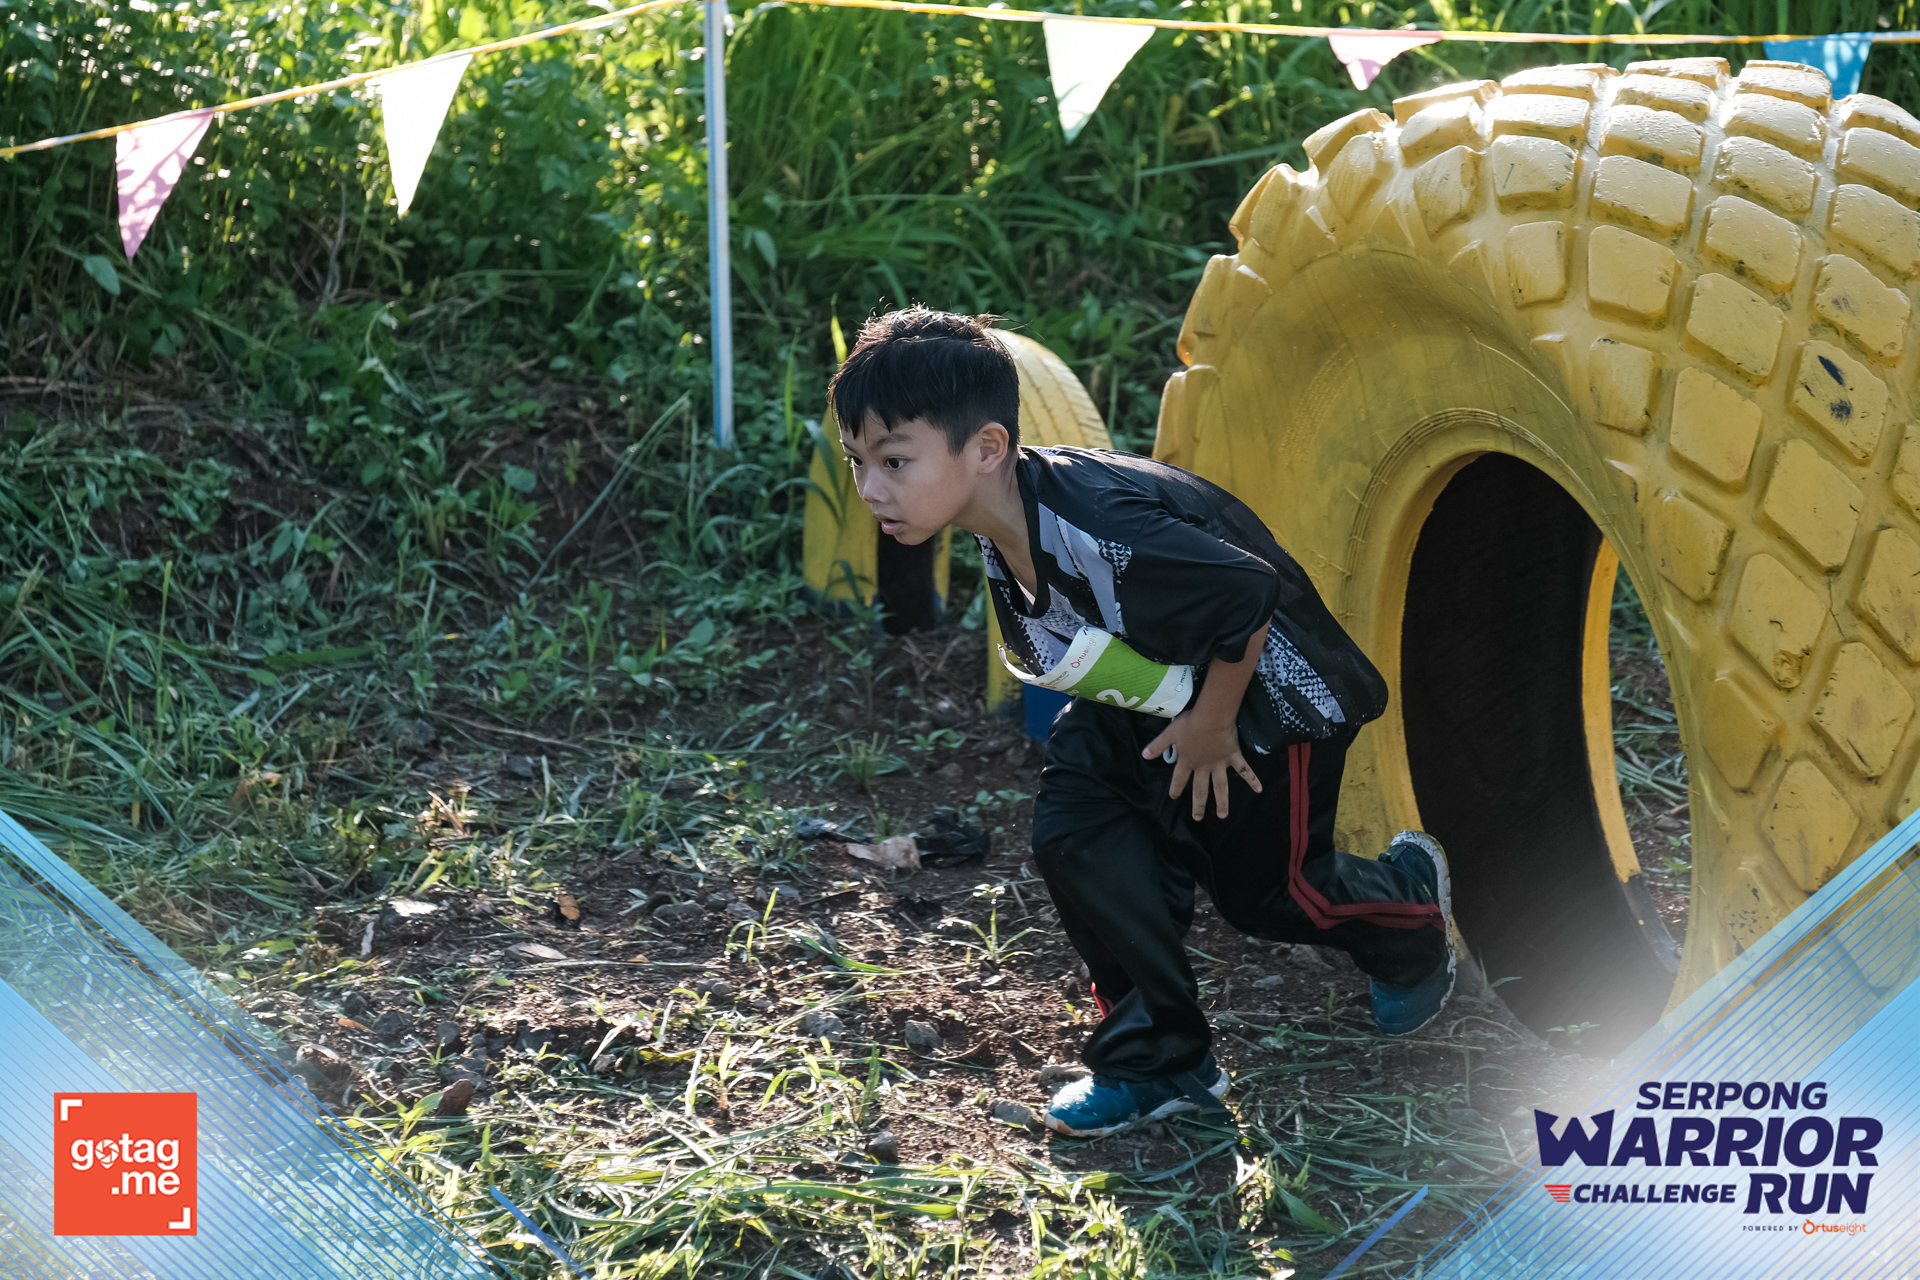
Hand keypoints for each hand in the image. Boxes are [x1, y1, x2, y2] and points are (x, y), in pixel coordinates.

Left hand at [1142, 710, 1261, 820]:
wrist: (1211, 718)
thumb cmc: (1190, 724)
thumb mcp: (1170, 733)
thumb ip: (1158, 746)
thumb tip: (1144, 755)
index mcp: (1187, 761)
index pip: (1179, 779)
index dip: (1175, 789)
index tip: (1174, 798)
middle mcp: (1203, 767)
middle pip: (1200, 790)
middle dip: (1198, 805)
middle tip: (1197, 818)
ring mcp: (1219, 764)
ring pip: (1221, 787)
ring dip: (1222, 802)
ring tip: (1222, 815)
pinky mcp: (1233, 758)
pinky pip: (1244, 770)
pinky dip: (1252, 779)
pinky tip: (1259, 789)